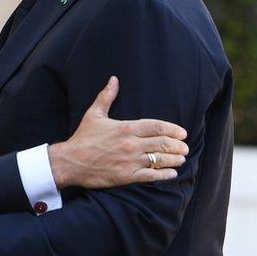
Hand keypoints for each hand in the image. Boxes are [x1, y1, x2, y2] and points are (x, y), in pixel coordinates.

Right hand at [49, 76, 188, 188]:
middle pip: (162, 143)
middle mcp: (131, 144)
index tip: (183, 133)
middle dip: (178, 145)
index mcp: (126, 127)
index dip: (173, 129)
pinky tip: (172, 173)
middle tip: (185, 147)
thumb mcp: (94, 114)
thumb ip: (106, 96)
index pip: (157, 126)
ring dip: (175, 159)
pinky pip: (151, 175)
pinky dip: (164, 175)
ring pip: (160, 160)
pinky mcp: (127, 176)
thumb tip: (114, 79)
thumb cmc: (83, 137)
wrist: (71, 161)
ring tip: (181, 158)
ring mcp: (130, 160)